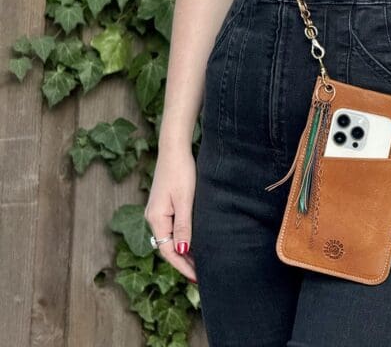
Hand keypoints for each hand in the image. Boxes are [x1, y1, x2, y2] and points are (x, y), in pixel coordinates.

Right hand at [144, 146, 197, 283]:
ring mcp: (156, 211)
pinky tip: (193, 241)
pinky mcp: (162, 205)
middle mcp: (152, 217)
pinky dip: (181, 238)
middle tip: (202, 274)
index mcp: (156, 219)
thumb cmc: (181, 171)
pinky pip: (170, 229)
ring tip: (199, 262)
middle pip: (167, 247)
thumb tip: (183, 250)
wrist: (173, 148)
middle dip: (183, 262)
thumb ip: (183, 225)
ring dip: (183, 251)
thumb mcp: (185, 200)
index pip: (168, 251)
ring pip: (169, 238)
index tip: (198, 277)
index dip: (183, 266)